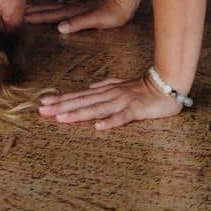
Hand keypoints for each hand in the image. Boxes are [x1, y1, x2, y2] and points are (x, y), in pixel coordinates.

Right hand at [24, 0, 136, 33]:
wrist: (122, 3)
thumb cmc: (111, 15)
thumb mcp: (95, 21)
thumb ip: (77, 23)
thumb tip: (60, 27)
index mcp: (72, 13)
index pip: (50, 15)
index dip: (35, 17)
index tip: (21, 17)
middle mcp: (71, 8)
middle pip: (48, 10)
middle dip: (33, 11)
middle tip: (18, 12)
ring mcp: (75, 7)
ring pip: (53, 8)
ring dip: (40, 9)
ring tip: (29, 9)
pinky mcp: (80, 8)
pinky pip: (60, 7)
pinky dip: (51, 8)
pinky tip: (51, 9)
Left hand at [38, 73, 183, 130]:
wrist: (167, 84)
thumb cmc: (144, 87)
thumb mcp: (122, 85)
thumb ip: (106, 86)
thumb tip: (90, 88)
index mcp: (106, 91)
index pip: (79, 96)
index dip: (61, 99)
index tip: (43, 102)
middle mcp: (110, 95)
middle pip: (82, 102)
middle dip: (62, 106)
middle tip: (42, 110)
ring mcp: (122, 102)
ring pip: (97, 109)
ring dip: (78, 113)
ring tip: (61, 118)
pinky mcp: (136, 110)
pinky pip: (122, 117)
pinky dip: (110, 122)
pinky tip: (99, 127)